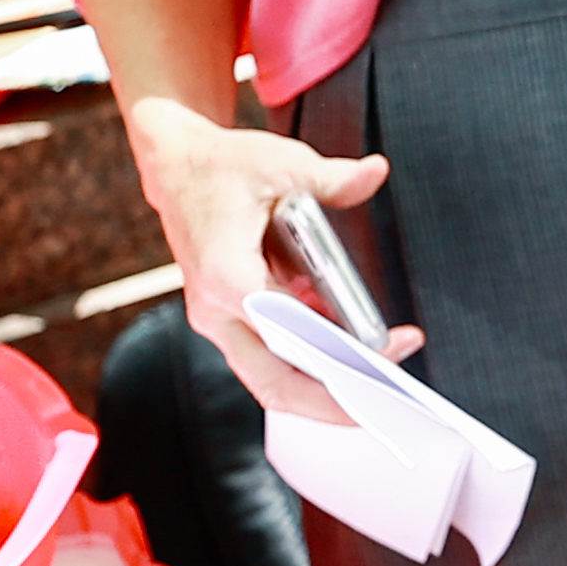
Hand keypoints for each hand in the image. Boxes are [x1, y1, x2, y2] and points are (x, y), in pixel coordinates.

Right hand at [123, 95, 417, 421]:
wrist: (177, 169)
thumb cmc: (222, 168)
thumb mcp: (283, 163)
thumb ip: (332, 178)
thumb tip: (374, 172)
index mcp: (224, 276)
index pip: (283, 335)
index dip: (334, 354)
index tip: (382, 353)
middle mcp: (216, 310)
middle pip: (275, 384)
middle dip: (334, 401)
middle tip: (389, 393)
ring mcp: (221, 320)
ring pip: (274, 378)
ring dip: (327, 383)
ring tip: (385, 373)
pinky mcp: (231, 319)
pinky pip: (274, 357)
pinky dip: (314, 359)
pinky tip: (356, 345)